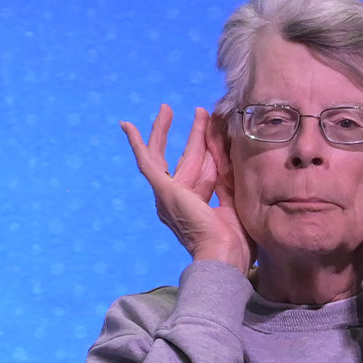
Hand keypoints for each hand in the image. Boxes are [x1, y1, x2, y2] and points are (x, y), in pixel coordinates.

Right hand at [120, 105, 256, 274]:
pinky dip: (137, 143)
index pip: (205, 173)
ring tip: (167, 108)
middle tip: (202, 112)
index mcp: (196, 208)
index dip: (214, 154)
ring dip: (166, 132)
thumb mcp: (236, 203)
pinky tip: (127, 126)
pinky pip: (147, 162)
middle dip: (197, 136)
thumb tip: (229, 156)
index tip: (223, 135)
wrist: (224, 254)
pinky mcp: (163, 190)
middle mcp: (178, 201)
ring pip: (165, 157)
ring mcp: (168, 196)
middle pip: (189, 161)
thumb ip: (229, 181)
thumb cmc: (235, 241)